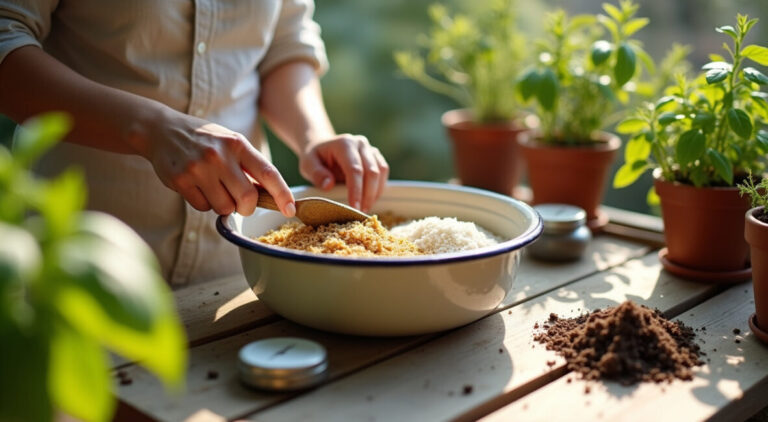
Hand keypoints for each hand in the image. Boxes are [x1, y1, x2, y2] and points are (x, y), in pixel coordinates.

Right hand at [141, 110, 294, 216]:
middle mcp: (220, 155)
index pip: (268, 173)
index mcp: (238, 144)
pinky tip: (197, 186)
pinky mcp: (181, 180)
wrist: (162, 130)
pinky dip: (203, 203)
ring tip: (213, 187)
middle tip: (241, 204)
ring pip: (224, 207)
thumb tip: (271, 196)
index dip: (283, 194)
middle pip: (247, 198)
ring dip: (223, 205)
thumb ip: (249, 165)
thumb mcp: (231, 142)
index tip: (291, 209)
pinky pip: (203, 207)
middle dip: (247, 207)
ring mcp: (199, 168)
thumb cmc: (205, 139)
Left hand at [298, 134, 388, 212]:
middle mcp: (360, 144)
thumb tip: (328, 185)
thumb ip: (317, 174)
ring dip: (375, 193)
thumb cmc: (315, 157)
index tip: (354, 207)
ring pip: (381, 172)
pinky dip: (378, 188)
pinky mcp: (376, 156)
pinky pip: (383, 172)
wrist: (322, 147)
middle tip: (360, 212)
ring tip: (365, 207)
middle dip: (368, 195)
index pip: (355, 169)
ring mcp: (370, 149)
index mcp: (344, 144)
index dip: (356, 190)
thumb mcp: (308, 164)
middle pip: (371, 172)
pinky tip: (369, 199)